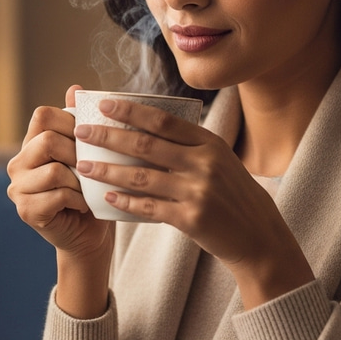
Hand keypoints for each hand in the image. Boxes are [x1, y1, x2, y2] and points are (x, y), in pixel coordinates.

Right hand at [7, 87, 114, 316]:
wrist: (90, 234)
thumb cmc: (92, 189)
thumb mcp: (89, 152)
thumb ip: (79, 122)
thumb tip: (75, 87)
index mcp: (31, 143)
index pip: (43, 115)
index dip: (71, 122)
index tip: (91, 137)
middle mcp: (18, 163)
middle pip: (47, 140)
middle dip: (78, 153)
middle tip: (92, 167)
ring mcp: (18, 188)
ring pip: (53, 170)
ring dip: (80, 180)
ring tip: (88, 188)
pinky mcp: (26, 211)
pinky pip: (56, 196)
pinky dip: (78, 199)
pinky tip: (84, 204)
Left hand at [73, 97, 313, 306]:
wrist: (258, 236)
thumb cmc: (233, 195)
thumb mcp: (220, 161)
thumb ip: (189, 146)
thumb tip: (145, 129)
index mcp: (210, 143)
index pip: (163, 121)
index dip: (131, 111)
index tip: (104, 104)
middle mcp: (204, 163)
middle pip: (146, 145)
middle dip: (109, 136)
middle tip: (82, 131)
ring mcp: (198, 191)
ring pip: (142, 177)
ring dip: (108, 170)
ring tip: (84, 165)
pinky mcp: (192, 219)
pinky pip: (149, 208)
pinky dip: (126, 202)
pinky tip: (107, 198)